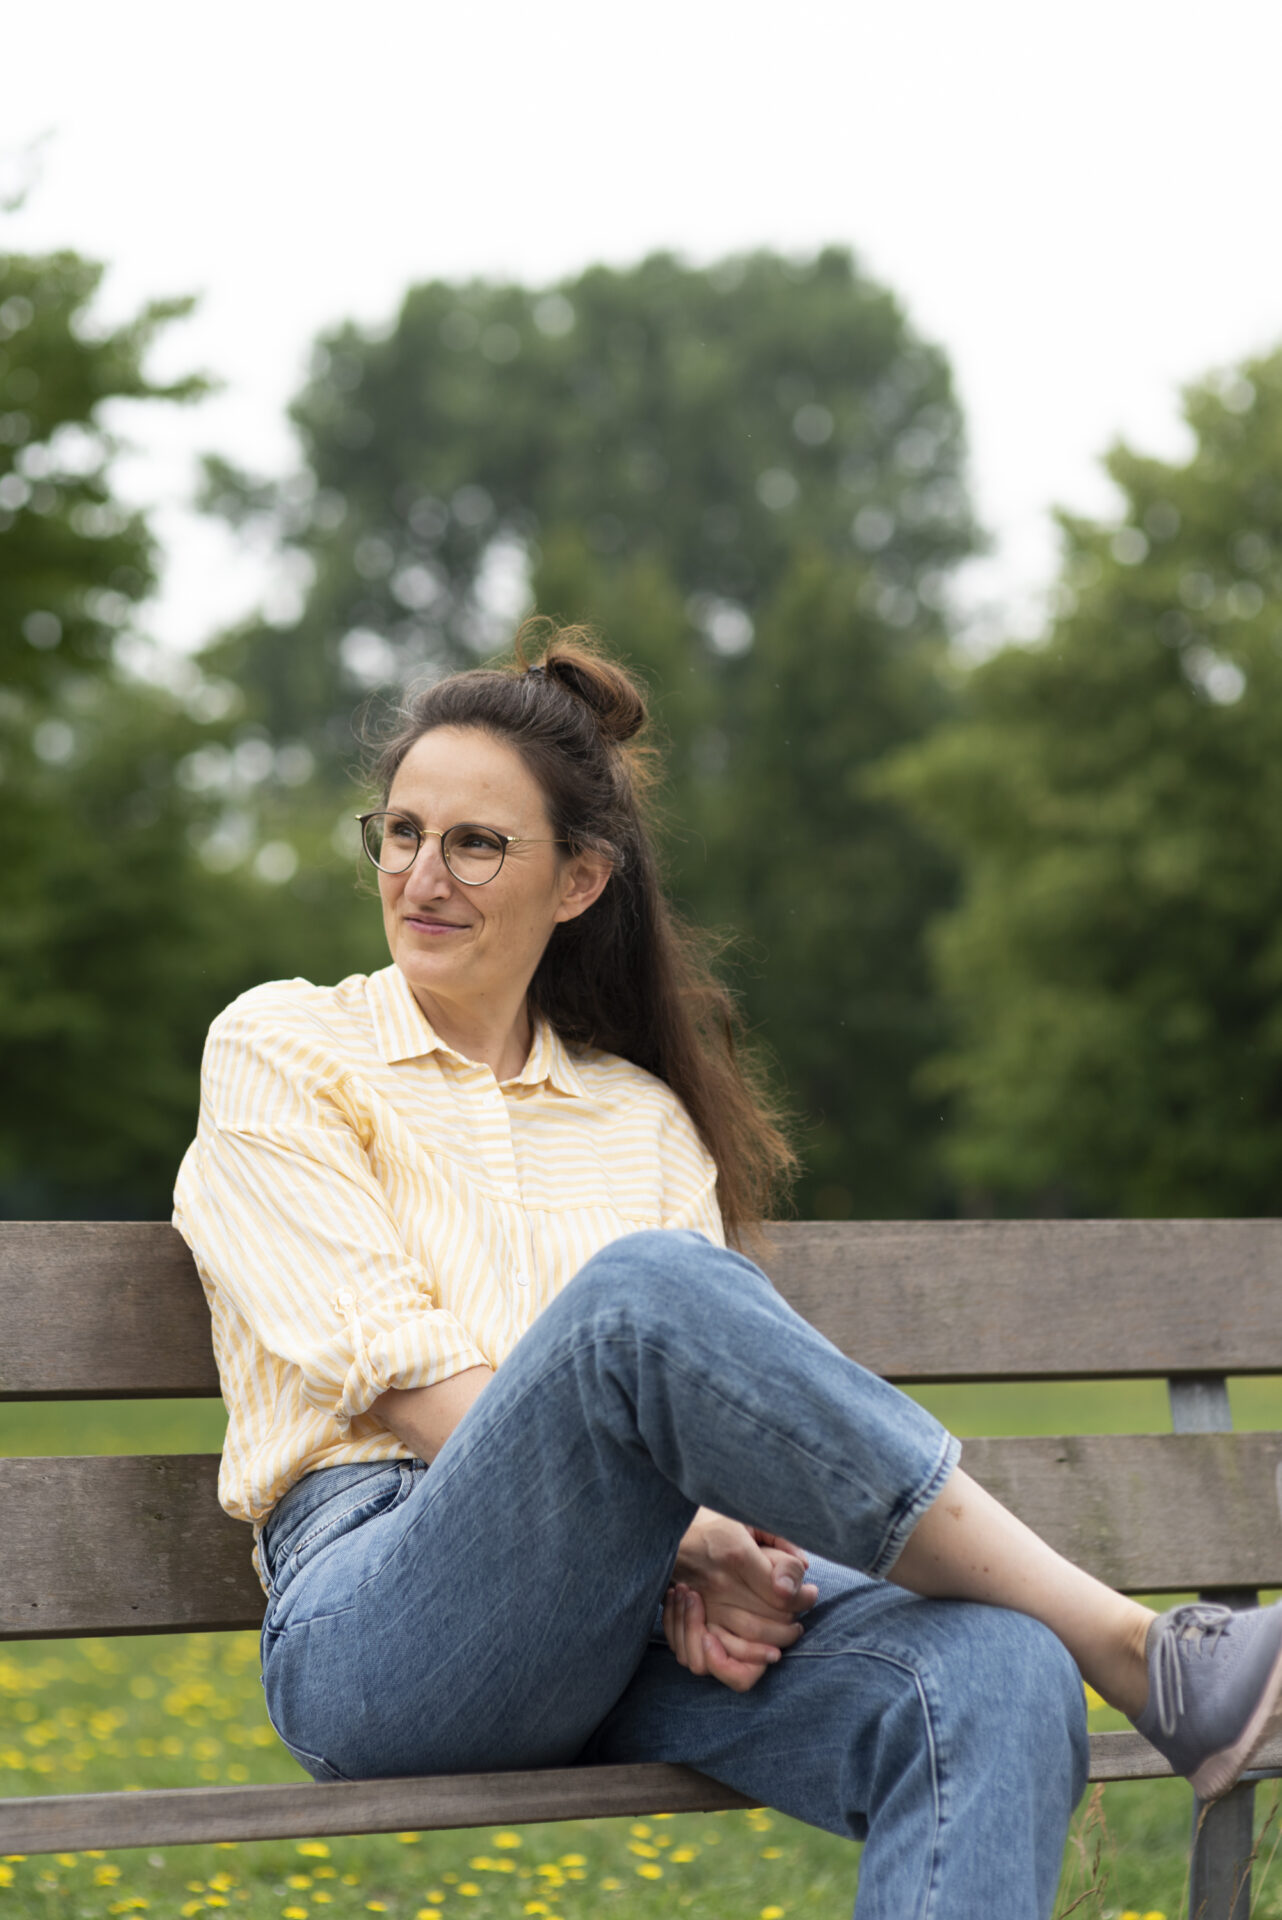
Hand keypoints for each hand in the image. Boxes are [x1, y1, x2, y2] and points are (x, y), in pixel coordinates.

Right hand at [664, 1510, 818, 1692]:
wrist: (669, 1533)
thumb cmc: (715, 1524)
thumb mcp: (748, 1518)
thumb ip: (780, 1538)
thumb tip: (805, 1566)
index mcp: (737, 1553)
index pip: (781, 1593)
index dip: (803, 1599)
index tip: (812, 1593)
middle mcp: (720, 1583)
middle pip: (767, 1620)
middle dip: (791, 1625)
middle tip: (800, 1619)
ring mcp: (705, 1603)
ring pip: (747, 1638)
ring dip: (773, 1643)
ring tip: (787, 1636)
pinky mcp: (694, 1618)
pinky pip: (718, 1649)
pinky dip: (742, 1656)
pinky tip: (759, 1650)